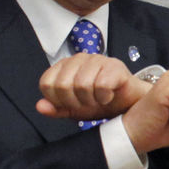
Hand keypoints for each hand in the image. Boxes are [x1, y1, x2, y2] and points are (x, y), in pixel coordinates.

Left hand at [36, 53, 150, 120]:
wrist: (128, 103)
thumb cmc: (99, 102)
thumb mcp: (74, 110)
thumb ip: (56, 108)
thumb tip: (40, 106)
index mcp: (64, 67)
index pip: (46, 83)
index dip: (57, 100)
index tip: (71, 104)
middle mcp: (79, 59)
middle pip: (62, 85)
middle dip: (74, 102)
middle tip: (87, 103)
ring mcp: (97, 59)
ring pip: (82, 85)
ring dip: (91, 101)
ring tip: (98, 99)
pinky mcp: (114, 65)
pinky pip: (101, 85)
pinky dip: (104, 98)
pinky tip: (108, 96)